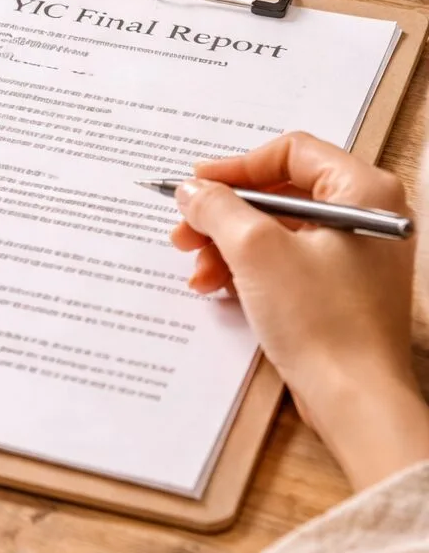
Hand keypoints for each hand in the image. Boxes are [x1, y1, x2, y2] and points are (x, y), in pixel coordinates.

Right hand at [172, 131, 428, 490]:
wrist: (355, 400)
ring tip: (197, 268)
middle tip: (187, 229)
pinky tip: (217, 286)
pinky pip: (285, 260)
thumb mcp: (256, 251)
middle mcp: (366, 215)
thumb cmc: (326, 324)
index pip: (291, 152)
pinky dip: (249, 269)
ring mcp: (355, 254)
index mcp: (363, 191)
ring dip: (229, 245)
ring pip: (277, 229)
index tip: (199, 184)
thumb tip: (193, 190)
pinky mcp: (339, 287)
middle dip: (226, 214)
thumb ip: (218, 208)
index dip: (238, 166)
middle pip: (280, 192)